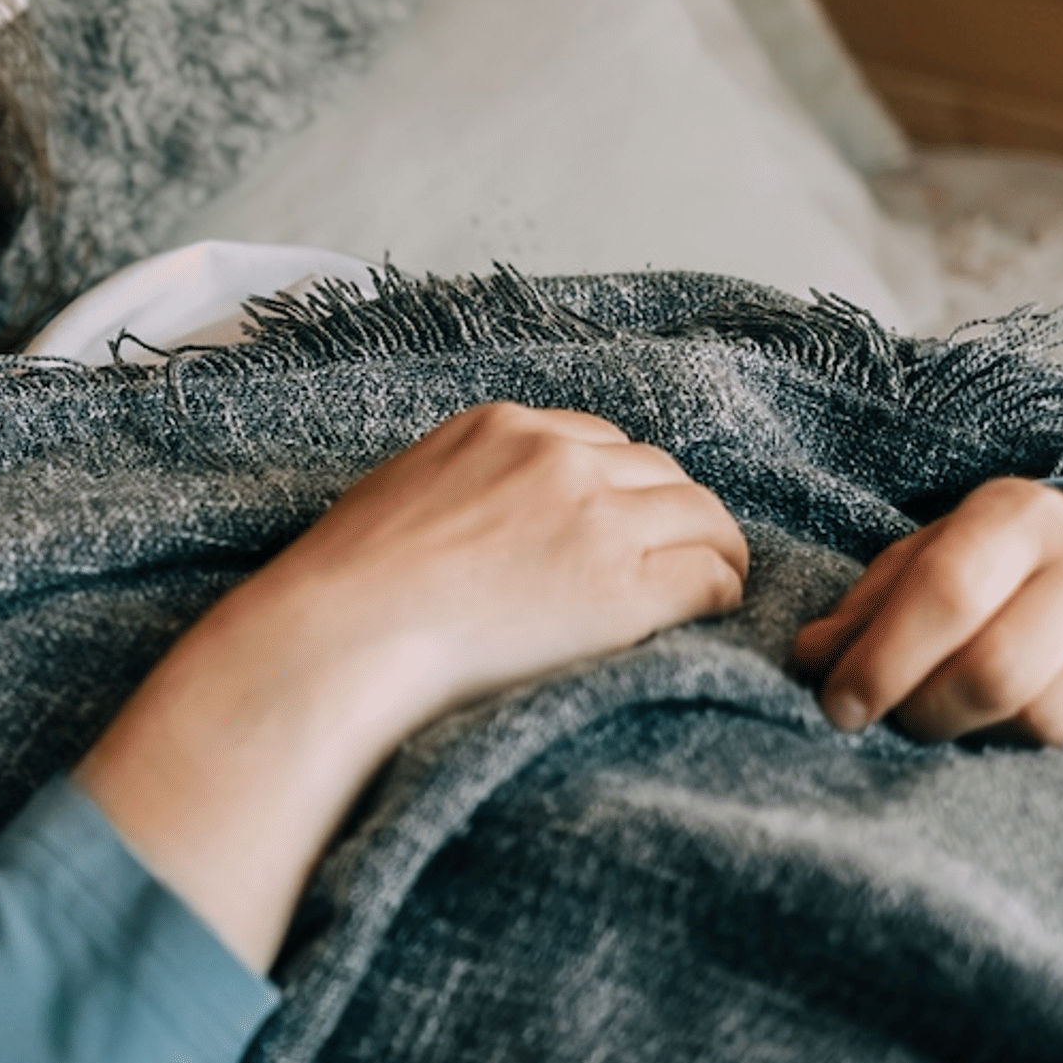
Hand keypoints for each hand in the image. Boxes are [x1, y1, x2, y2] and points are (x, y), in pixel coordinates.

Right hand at [222, 403, 752, 741]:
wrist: (343, 635)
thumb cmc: (348, 584)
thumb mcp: (402, 489)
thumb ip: (462, 482)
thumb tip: (484, 515)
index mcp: (503, 427)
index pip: (599, 441)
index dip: (622, 484)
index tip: (625, 520)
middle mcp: (558, 459)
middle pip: (659, 471)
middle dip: (672, 511)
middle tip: (684, 552)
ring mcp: (596, 520)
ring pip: (700, 516)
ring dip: (713, 547)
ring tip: (715, 580)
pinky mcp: (623, 588)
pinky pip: (707, 576)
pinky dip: (720, 590)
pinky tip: (711, 611)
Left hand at [789, 478, 1062, 746]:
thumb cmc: (1004, 571)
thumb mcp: (930, 563)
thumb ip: (868, 609)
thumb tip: (811, 659)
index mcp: (1017, 514)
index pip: (947, 593)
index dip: (883, 661)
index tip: (840, 707)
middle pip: (995, 669)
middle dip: (925, 712)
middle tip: (898, 721)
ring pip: (1042, 717)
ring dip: (976, 736)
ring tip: (954, 720)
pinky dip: (1027, 746)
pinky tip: (1009, 724)